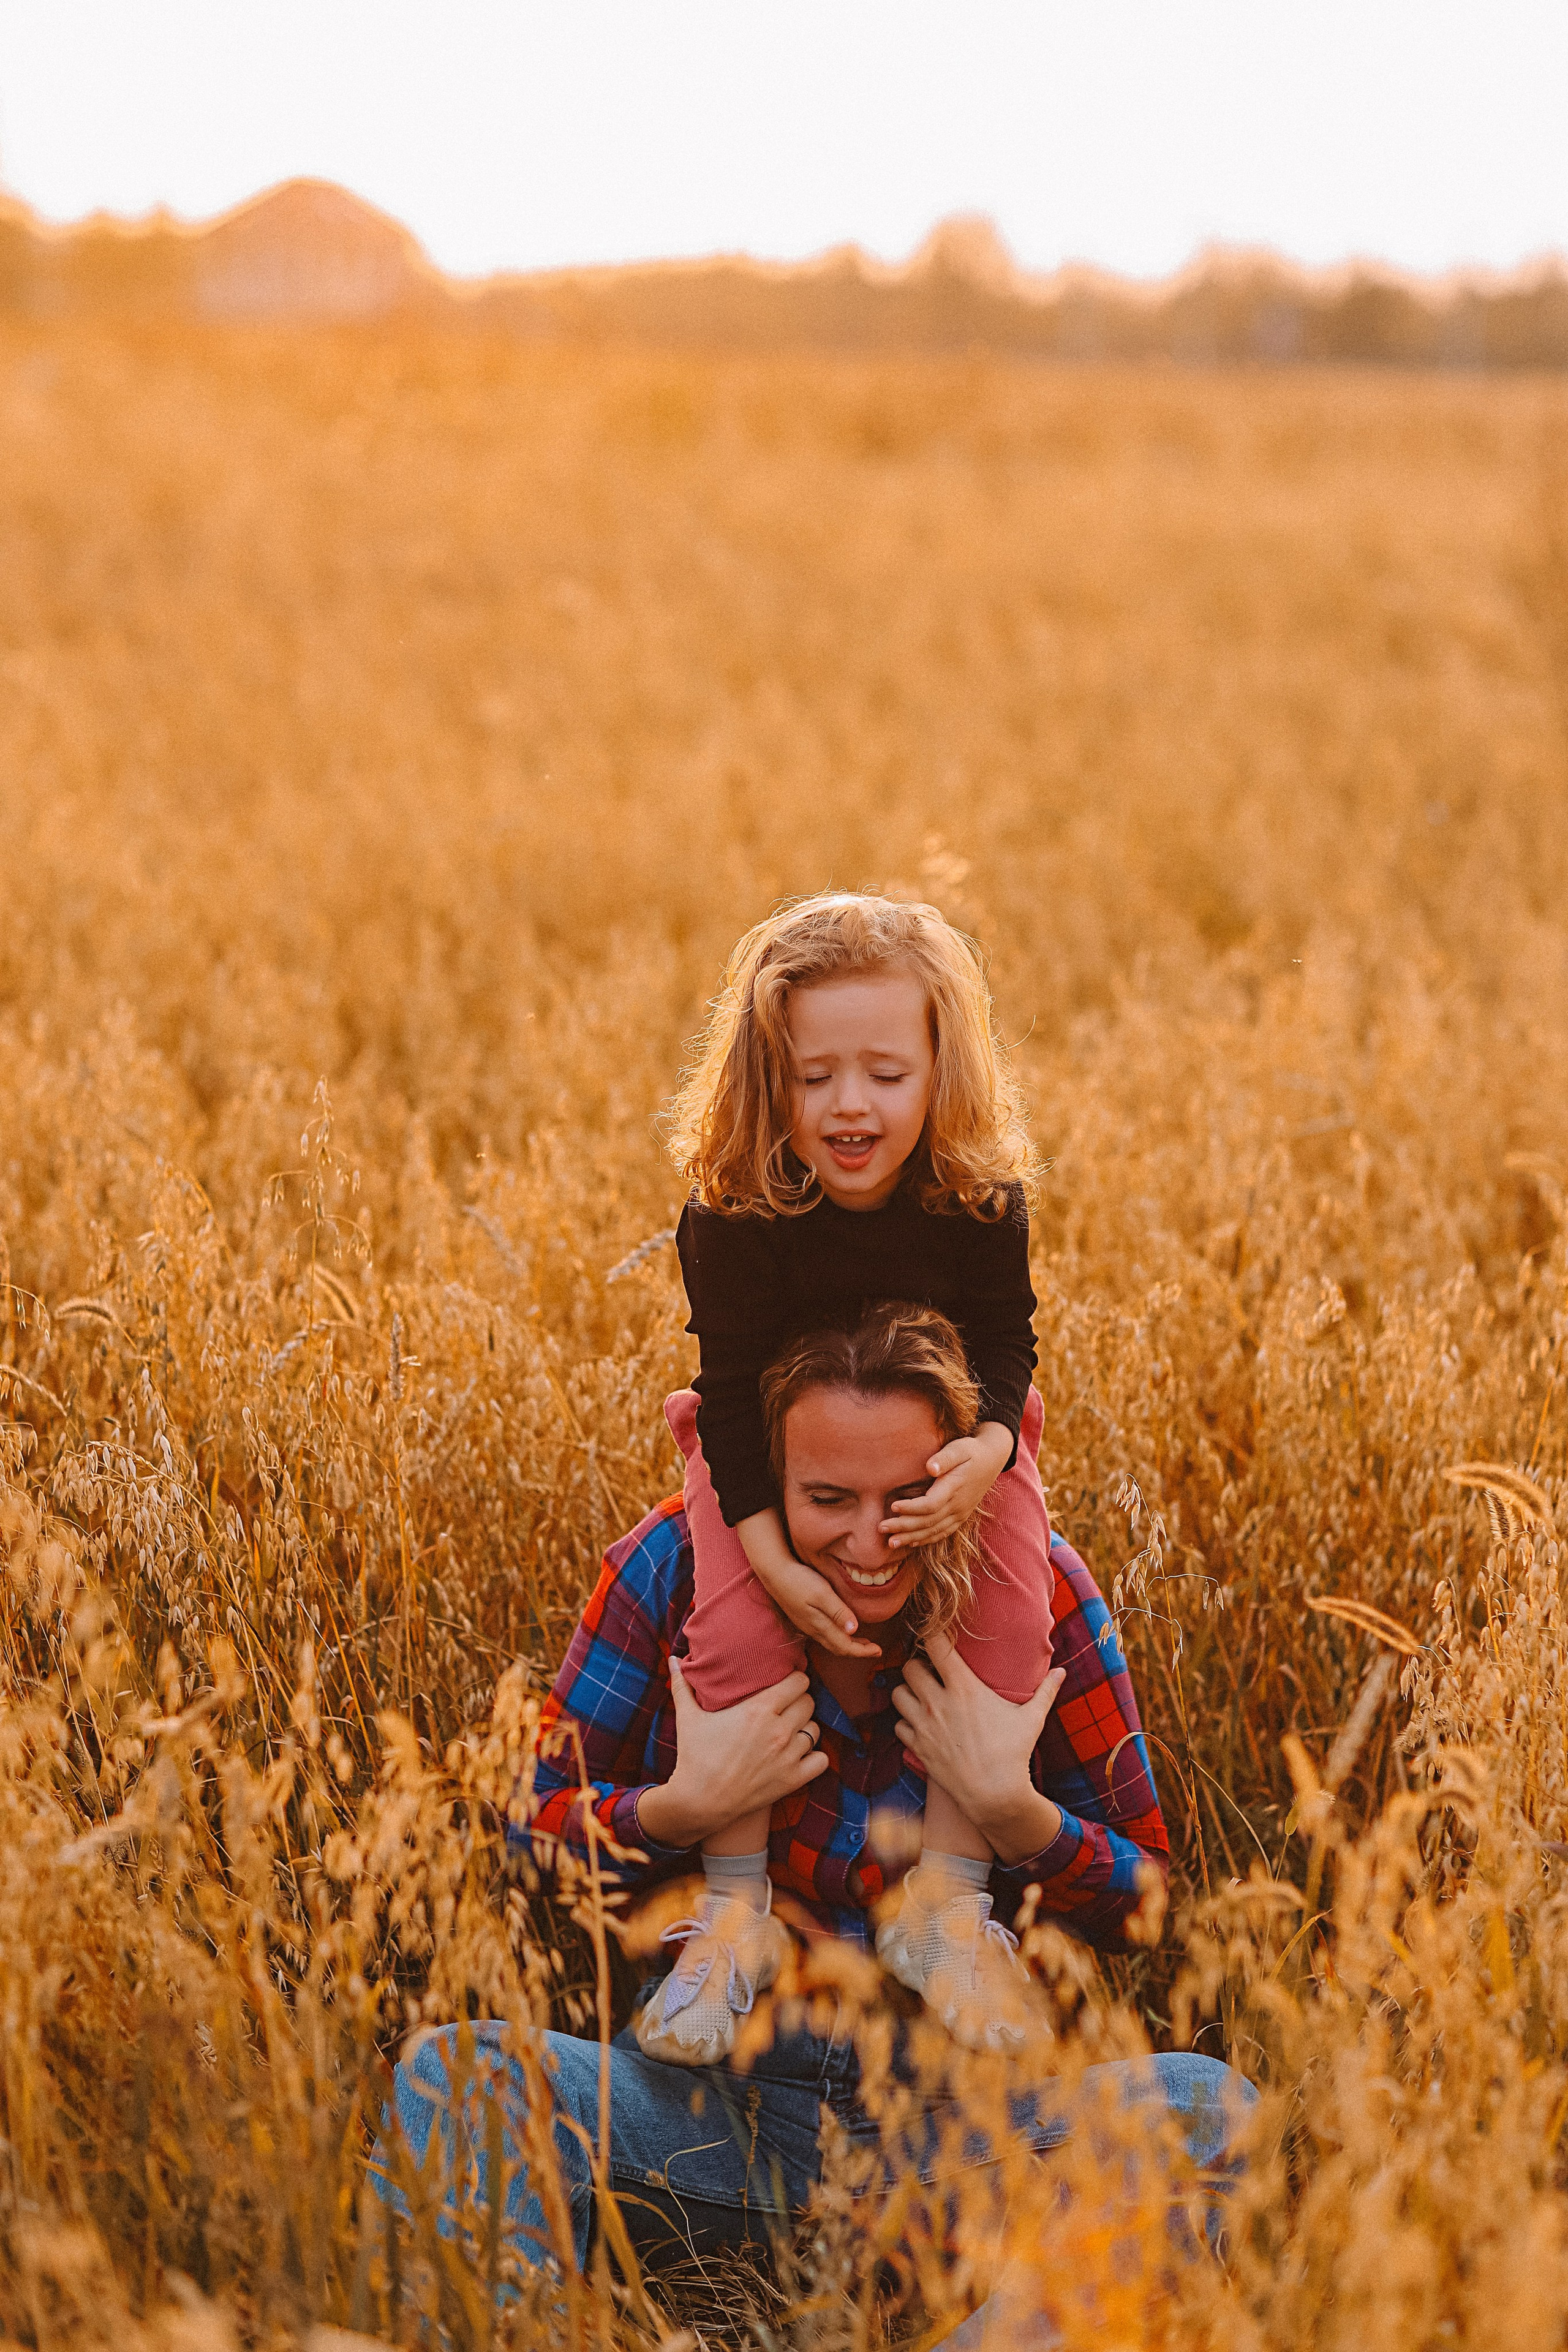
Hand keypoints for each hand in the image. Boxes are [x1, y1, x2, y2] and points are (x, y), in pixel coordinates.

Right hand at [633, 1659, 827, 1848]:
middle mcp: (779, 1730)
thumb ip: (683, 1685)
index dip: (794, 1680)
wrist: (700, 1802)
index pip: (798, 1681)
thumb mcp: (688, 1717)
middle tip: (787, 1705)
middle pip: (809, 1702)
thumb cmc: (694, 1757)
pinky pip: (821, 1760)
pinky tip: (800, 1754)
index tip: (786, 1683)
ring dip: (805, 1727)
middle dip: (799, 1701)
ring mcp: (788, 1756)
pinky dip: (814, 1756)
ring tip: (791, 1729)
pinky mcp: (792, 1780)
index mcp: (758, 1709)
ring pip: (815, 1729)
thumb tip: (673, 1658)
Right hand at [752, 1549, 883, 1659]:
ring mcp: (807, 1625)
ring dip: (848, 1645)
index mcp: (820, 1625)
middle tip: (874, 1650)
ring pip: (831, 1643)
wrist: (774, 1573)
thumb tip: (855, 1630)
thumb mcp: (822, 1593)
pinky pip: (824, 1635)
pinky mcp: (803, 1618)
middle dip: (858, 1651)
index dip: (863, 1652)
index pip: (845, 1647)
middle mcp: (813, 1629)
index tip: (878, 1651)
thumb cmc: (799, 1580)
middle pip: (838, 1648)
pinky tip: (842, 1629)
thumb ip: (838, 1612)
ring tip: (863, 1643)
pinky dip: (838, 1637)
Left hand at [883, 1421, 1012, 1548]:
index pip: (931, 1504)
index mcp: (955, 1487)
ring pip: (934, 1531)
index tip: (893, 1506)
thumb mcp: (960, 1448)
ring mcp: (960, 1513)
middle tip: (881, 1528)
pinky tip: (911, 1543)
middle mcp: (958, 1505)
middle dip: (904, 1527)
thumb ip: (945, 1457)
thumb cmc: (971, 1451)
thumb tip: (930, 1467)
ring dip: (912, 1538)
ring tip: (891, 1542)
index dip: (912, 1508)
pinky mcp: (960, 1517)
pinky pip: (942, 1533)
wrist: (992, 1460)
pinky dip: (926, 1539)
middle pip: (929, 1521)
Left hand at [891, 1633, 1066, 1864]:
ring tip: (922, 1696)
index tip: (937, 1635)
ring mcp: (924, 1726)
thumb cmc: (1013, 1754)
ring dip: (907, 1692)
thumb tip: (1061, 1672)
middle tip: (930, 1671)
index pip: (936, 1645)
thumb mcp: (1031, 1719)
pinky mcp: (918, 1747)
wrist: (994, 1795)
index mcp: (964, 1688)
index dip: (932, 1635)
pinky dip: (906, 1723)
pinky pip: (898, 1726)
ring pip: (897, 1694)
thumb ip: (1045, 1692)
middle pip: (908, 1667)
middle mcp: (938, 1703)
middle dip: (917, 1665)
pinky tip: (921, 1725)